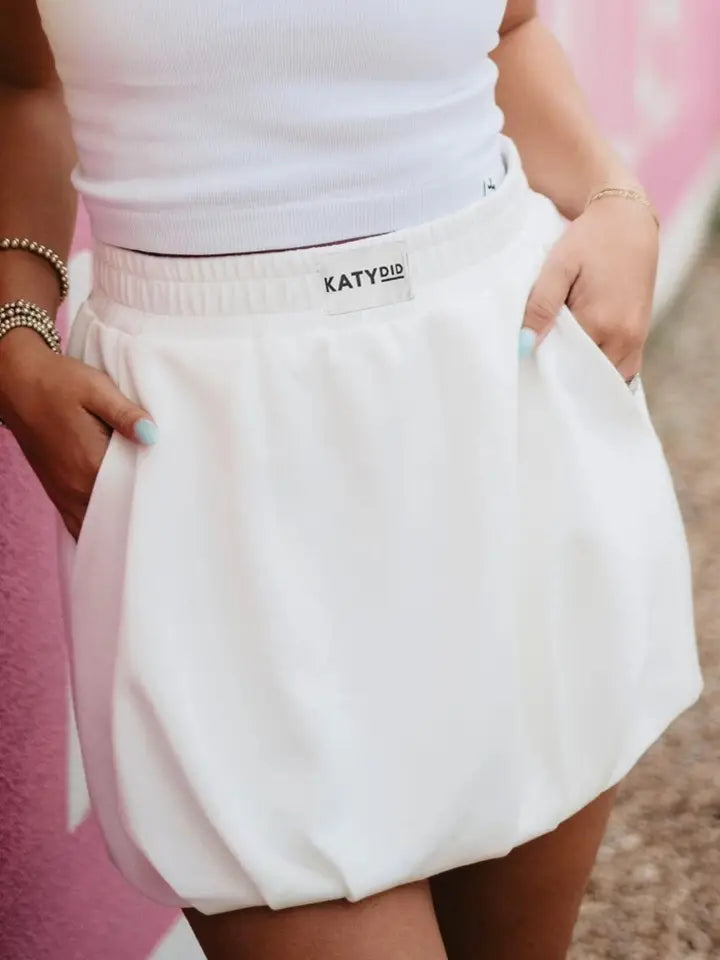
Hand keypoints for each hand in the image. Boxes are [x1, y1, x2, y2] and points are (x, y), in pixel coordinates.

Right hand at [0, 330, 156, 539]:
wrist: (15, 382)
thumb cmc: (57, 382)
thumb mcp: (95, 388)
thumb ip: (125, 414)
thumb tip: (152, 435)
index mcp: (90, 465)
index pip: (132, 499)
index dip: (156, 501)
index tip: (177, 498)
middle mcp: (76, 488)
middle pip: (116, 518)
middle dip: (141, 520)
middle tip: (169, 514)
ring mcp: (64, 494)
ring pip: (97, 526)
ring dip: (119, 526)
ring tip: (147, 520)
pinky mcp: (57, 492)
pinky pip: (79, 522)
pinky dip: (98, 526)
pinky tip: (117, 522)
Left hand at [520, 195, 659, 380]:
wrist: (628, 220)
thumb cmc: (590, 239)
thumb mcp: (559, 266)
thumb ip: (541, 305)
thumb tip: (525, 345)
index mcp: (602, 322)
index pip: (565, 366)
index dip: (544, 365)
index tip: (528, 358)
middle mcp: (624, 337)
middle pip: (585, 375)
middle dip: (563, 374)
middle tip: (540, 358)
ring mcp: (636, 339)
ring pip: (603, 376)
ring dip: (581, 373)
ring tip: (559, 355)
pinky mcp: (640, 336)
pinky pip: (620, 368)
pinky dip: (598, 368)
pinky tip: (579, 356)